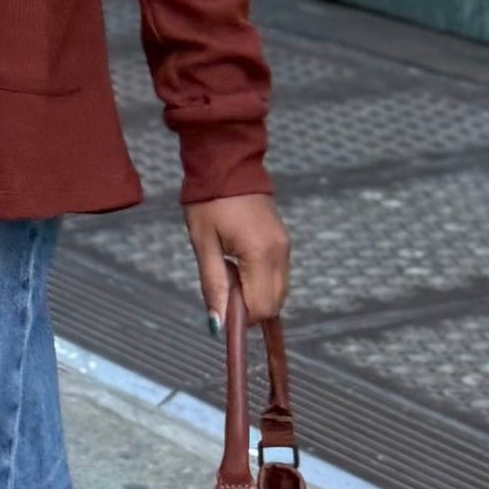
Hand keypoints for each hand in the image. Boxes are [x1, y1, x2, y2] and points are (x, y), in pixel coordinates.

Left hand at [183, 193, 289, 327]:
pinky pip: (279, 275)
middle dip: (250, 308)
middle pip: (275, 304)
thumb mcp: (203, 243)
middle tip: (224, 285)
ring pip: (279, 292)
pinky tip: (240, 264)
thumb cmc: (208, 202)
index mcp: (261, 253)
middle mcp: (280, 253)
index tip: (220, 306)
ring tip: (230, 270)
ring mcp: (285, 246)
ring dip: (256, 294)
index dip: (241, 317)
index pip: (261, 307)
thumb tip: (217, 325)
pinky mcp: (284, 241)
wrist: (227, 164)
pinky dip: (262, 281)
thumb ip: (213, 285)